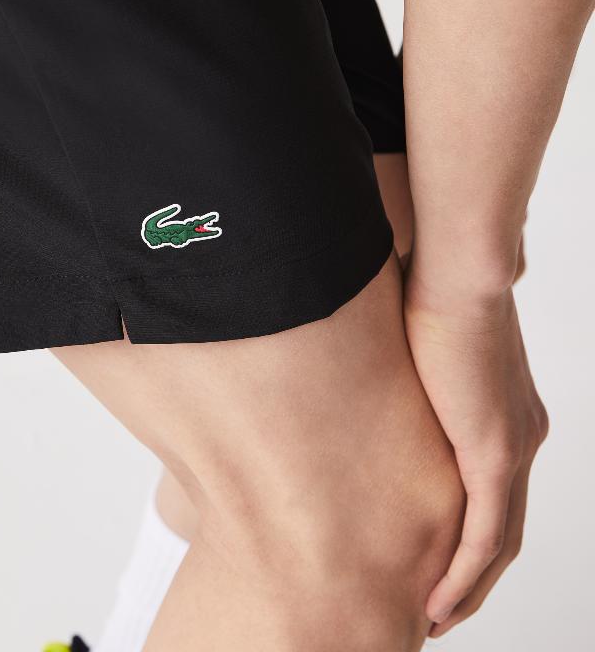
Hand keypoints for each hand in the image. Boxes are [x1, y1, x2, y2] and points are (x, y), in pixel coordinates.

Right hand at [403, 271, 547, 636]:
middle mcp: (520, 439)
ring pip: (496, 543)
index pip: (493, 493)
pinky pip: (484, 535)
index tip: (437, 561)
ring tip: (433, 620)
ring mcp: (512, 448)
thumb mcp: (419, 347)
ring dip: (467, 588)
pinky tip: (439, 606)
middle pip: (502, 530)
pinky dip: (463, 577)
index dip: (470, 536)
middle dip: (472, 576)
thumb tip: (369, 367)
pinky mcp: (494, 453)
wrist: (460, 274)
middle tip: (438, 608)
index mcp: (505, 415)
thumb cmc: (433, 294)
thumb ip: (408, 373)